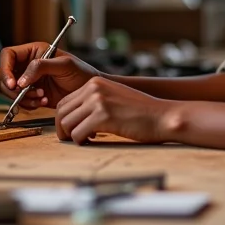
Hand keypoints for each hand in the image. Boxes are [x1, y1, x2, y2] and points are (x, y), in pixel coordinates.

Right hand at [0, 42, 101, 109]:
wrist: (88, 91)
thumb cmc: (81, 72)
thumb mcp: (64, 65)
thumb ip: (41, 67)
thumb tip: (20, 79)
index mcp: (34, 51)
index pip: (8, 55)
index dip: (6, 68)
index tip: (13, 83)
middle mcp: (28, 64)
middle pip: (4, 74)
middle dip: (12, 87)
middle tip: (26, 93)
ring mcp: (29, 80)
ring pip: (9, 90)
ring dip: (22, 97)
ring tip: (41, 97)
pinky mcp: (32, 94)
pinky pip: (20, 101)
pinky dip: (28, 104)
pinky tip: (43, 102)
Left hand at [56, 76, 175, 144]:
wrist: (162, 116)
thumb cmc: (141, 112)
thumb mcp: (114, 98)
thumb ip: (95, 102)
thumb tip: (76, 117)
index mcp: (95, 83)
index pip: (65, 101)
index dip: (64, 119)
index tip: (71, 130)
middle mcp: (94, 88)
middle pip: (61, 111)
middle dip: (63, 129)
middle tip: (72, 139)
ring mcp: (98, 101)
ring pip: (67, 123)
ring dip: (72, 136)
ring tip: (85, 140)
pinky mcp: (103, 116)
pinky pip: (77, 133)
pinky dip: (80, 142)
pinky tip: (92, 141)